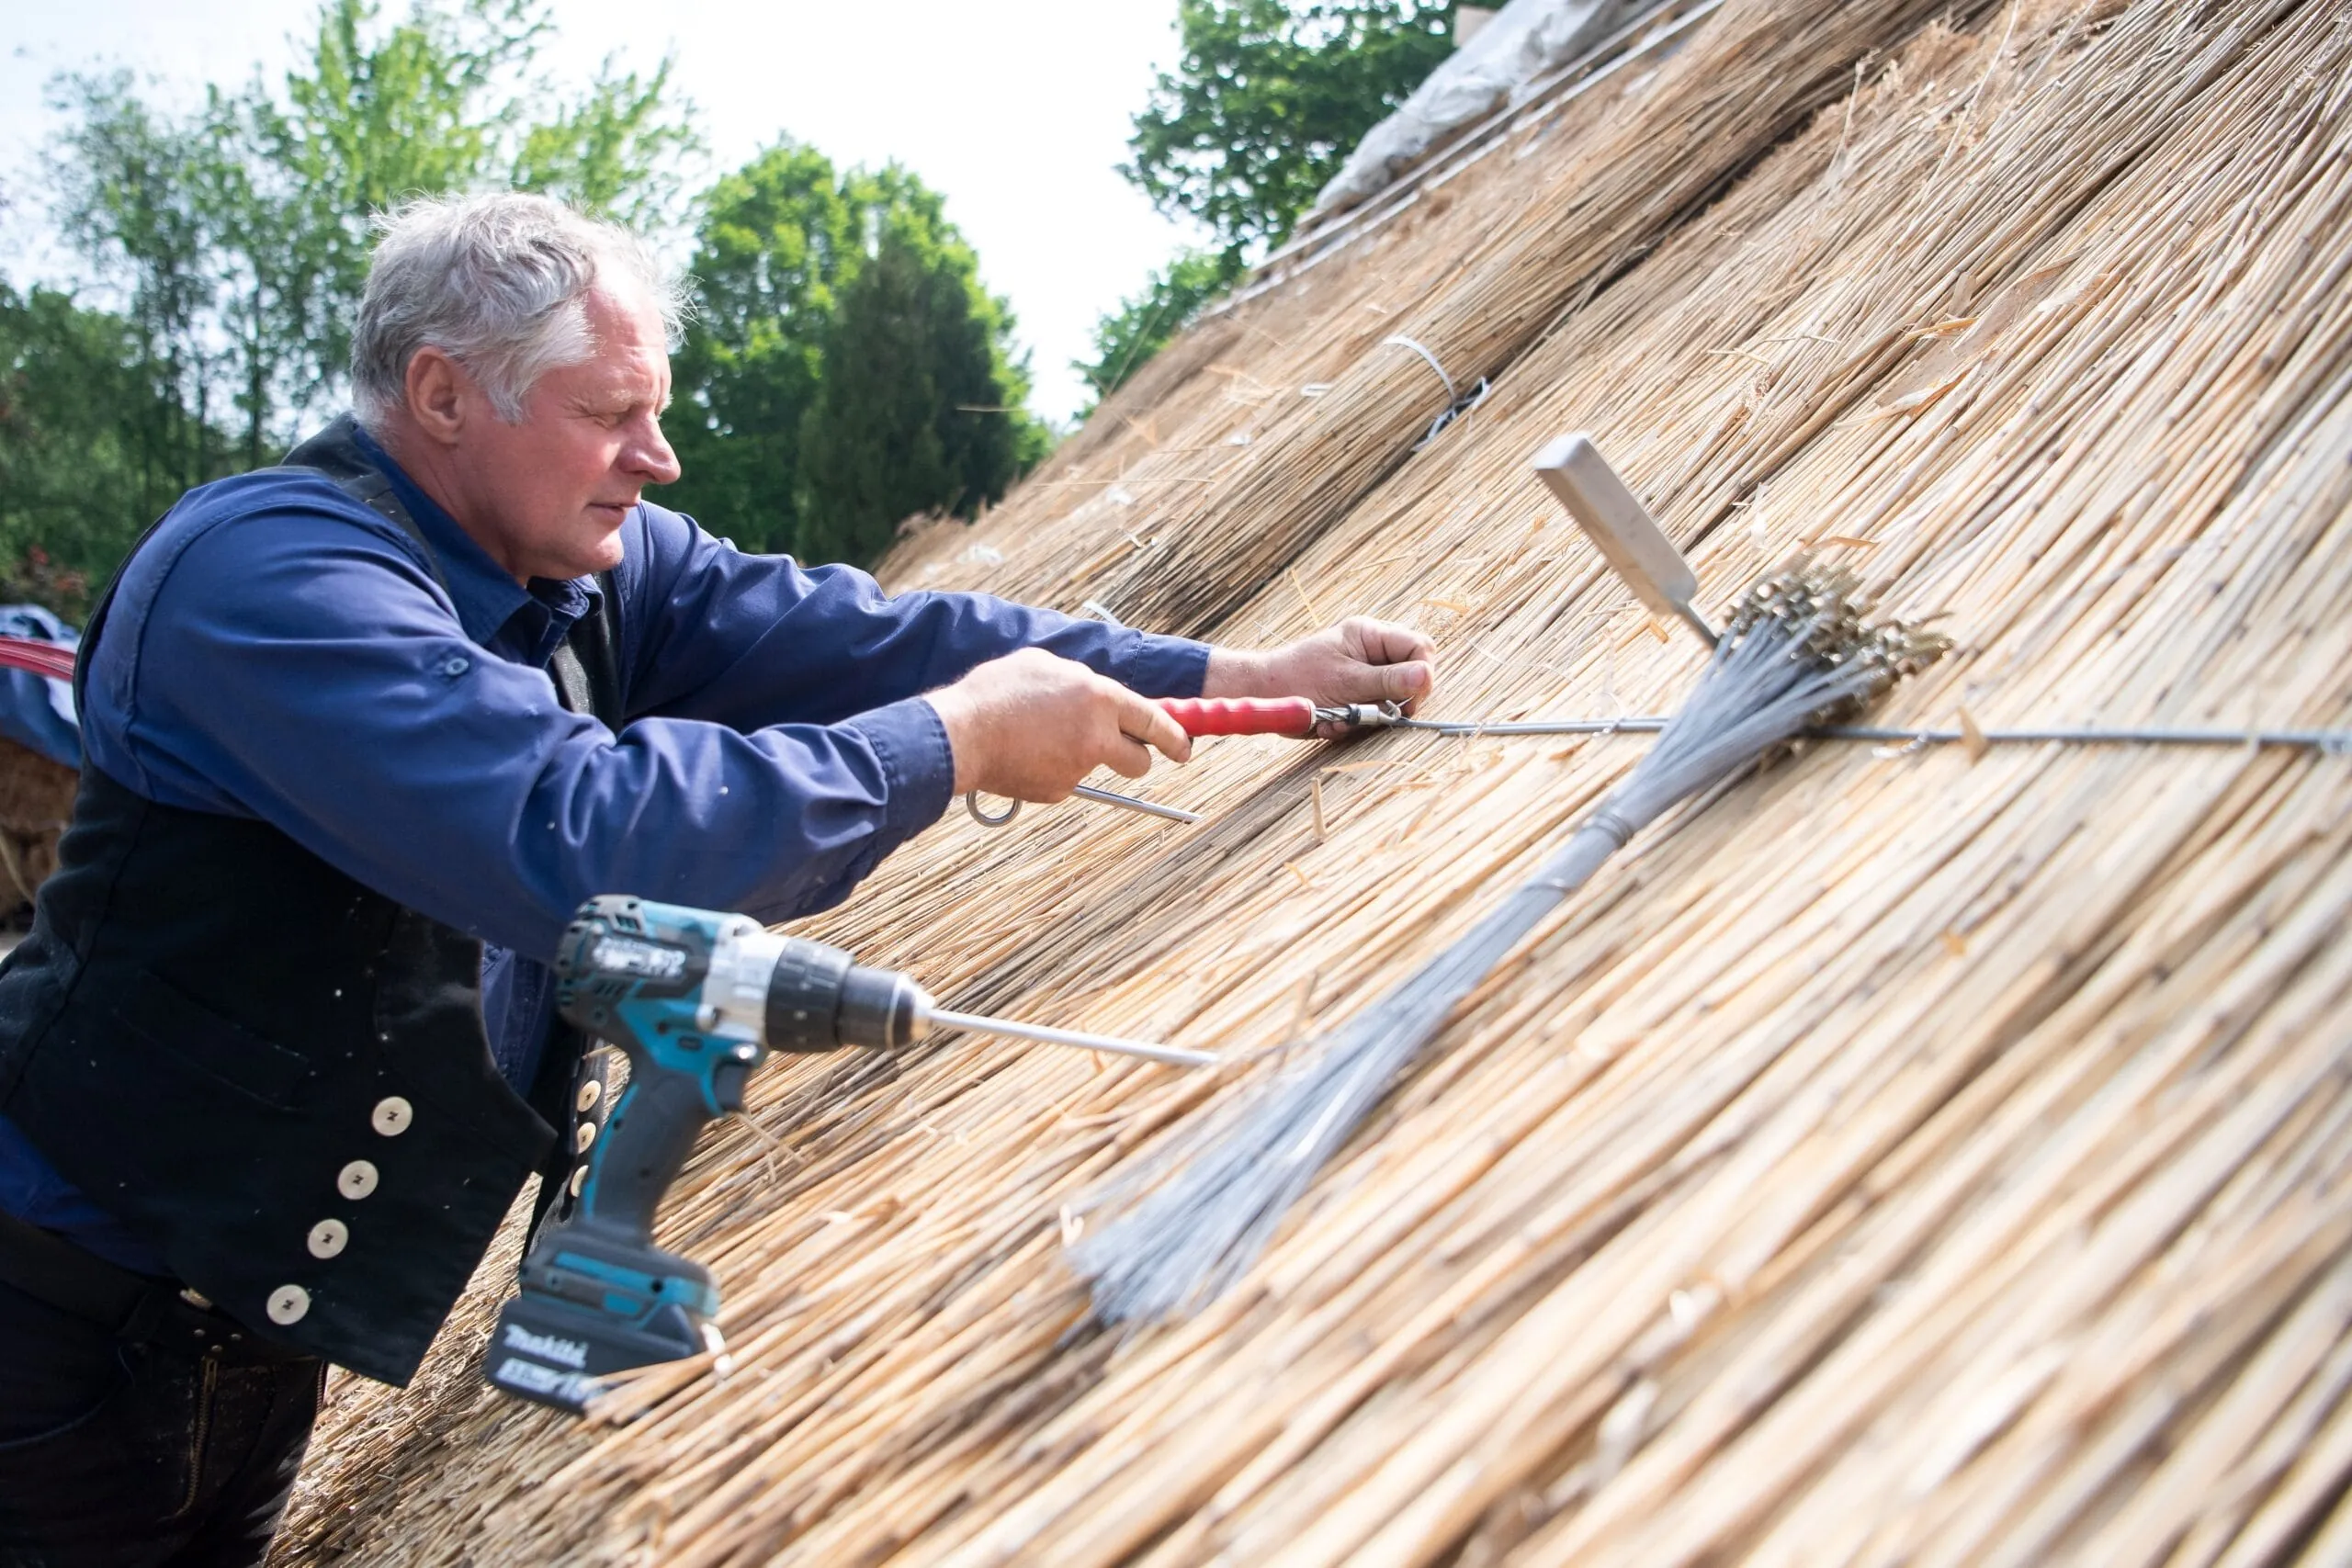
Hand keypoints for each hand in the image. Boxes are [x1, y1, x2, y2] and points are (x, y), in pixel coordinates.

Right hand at [928, 648, 1192, 800]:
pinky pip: (1064, 778)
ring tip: (1039, 737)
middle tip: (1127, 753)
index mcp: (1100, 697)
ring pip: (1095, 767)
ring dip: (1080, 757)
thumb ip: (1081, 682)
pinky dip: (1050, 769)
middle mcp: (1096, 735)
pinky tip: (1023, 753)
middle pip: (1139, 760)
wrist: (960, 734)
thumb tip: (1097, 694)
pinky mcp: (1057, 791)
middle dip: (1138, 759)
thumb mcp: (1045, 666)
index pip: (1154, 720)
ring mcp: (1078, 767)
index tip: (1184, 748)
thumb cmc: (998, 691)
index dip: (1175, 736)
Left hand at [1204, 617, 1436, 734]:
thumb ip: (1388, 681)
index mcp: (1370, 635)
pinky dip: (1355, 723)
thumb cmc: (1298, 681)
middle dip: (1396, 701)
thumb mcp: (1347, 682)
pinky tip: (1332, 724)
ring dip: (1370, 716)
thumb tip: (1425, 677)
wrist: (1262, 697)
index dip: (1422, 675)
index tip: (1408, 701)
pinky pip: (1372, 712)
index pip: (1419, 647)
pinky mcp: (1355, 695)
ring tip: (1341, 720)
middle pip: (1412, 674)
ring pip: (1394, 698)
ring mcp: (1364, 673)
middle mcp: (1371, 651)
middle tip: (1377, 715)